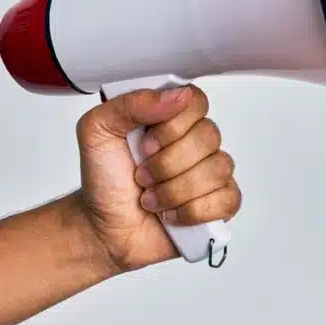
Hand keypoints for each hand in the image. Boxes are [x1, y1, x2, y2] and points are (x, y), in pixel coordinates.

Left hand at [74, 84, 241, 272]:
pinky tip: (172, 215)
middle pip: (209, 136)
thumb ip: (131, 103)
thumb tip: (177, 95)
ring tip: (151, 200)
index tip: (145, 145)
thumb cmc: (104, 180)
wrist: (105, 229)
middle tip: (141, 177)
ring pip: (218, 169)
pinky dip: (193, 211)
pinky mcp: (219, 204)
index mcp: (169, 117)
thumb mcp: (97, 130)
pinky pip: (228, 198)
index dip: (172, 126)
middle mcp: (194, 141)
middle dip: (167, 164)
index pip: (196, 101)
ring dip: (175, 190)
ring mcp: (210, 172)